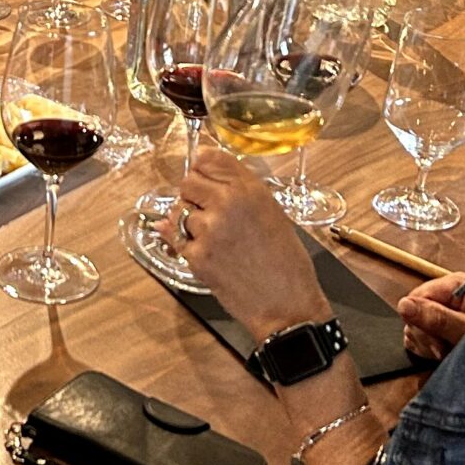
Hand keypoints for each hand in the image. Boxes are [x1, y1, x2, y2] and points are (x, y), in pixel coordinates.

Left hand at [175, 147, 328, 344]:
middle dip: (193, 195)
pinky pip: (177, 239)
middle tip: (207, 211)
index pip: (209, 158)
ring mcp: (209, 230)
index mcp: (250, 190)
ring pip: (179, 211)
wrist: (287, 305)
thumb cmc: (287, 263)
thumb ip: (242, 192)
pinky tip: (207, 253)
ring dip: (189, 222)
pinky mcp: (197, 256)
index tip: (205, 177)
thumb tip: (208, 178)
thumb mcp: (272, 214)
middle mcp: (227, 204)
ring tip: (213, 238)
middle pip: (188, 181)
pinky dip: (186, 244)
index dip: (203, 168)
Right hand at [399, 272, 464, 361]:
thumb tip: (404, 305)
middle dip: (426, 337)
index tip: (436, 343)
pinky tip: (442, 354)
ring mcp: (443, 311)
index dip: (420, 321)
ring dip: (427, 345)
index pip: (417, 297)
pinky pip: (419, 337)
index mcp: (456, 285)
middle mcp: (447, 295)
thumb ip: (438, 318)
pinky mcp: (441, 327)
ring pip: (414, 327)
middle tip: (444, 350)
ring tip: (448, 352)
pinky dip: (427, 350)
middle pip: (413, 313)